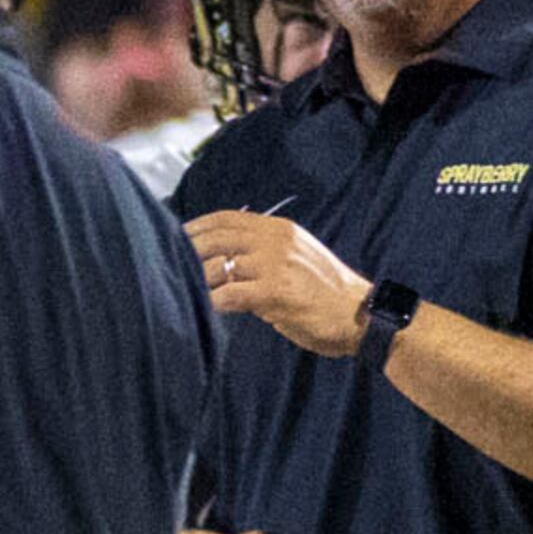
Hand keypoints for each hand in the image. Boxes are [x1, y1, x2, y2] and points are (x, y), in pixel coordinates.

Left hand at [186, 210, 372, 356]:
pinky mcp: (276, 292)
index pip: (226, 218)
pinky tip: (208, 310)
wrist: (361, 315)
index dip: (196, 227)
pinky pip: (229, 294)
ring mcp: (275, 264)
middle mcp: (275, 240)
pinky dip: (213, 303)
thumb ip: (264, 253)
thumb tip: (225, 261)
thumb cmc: (326, 294)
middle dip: (188, 253)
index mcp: (279, 229)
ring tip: (187, 293)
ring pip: (218, 266)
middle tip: (170, 268)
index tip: (176, 238)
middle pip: (215, 238)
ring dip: (198, 282)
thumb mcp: (297, 258)